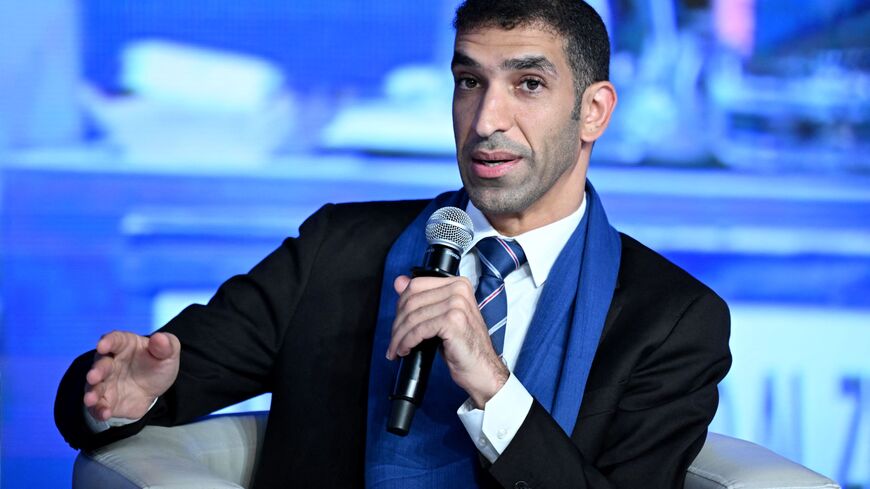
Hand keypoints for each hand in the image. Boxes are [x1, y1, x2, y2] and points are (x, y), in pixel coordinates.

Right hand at [83, 331, 180, 420]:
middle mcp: (110, 362)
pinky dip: (98, 409)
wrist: (154, 390)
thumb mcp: (168, 353)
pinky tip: (104, 413)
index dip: (108, 341)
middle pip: (101, 364)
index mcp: (125, 345)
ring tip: (90, 399)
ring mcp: (106, 382)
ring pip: (94, 386)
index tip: (102, 345)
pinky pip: (98, 406)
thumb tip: (159, 338)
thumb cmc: (157, 365)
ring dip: (92, 392)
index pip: (115, 340)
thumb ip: (166, 345)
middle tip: (93, 376)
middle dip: (96, 370)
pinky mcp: (106, 400)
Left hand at [387, 275, 508, 407]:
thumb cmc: (464, 346)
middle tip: (394, 341)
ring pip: (413, 317)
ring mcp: (457, 304)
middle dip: (398, 324)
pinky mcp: (453, 321)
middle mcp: (459, 290)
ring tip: (397, 349)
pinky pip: (419, 329)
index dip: (401, 305)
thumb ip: (423, 298)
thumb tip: (398, 282)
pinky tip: (405, 350)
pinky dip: (407, 341)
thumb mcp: (441, 317)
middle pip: (412, 301)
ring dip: (400, 336)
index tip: (397, 323)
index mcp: (458, 284)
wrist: (482, 369)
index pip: (416, 285)